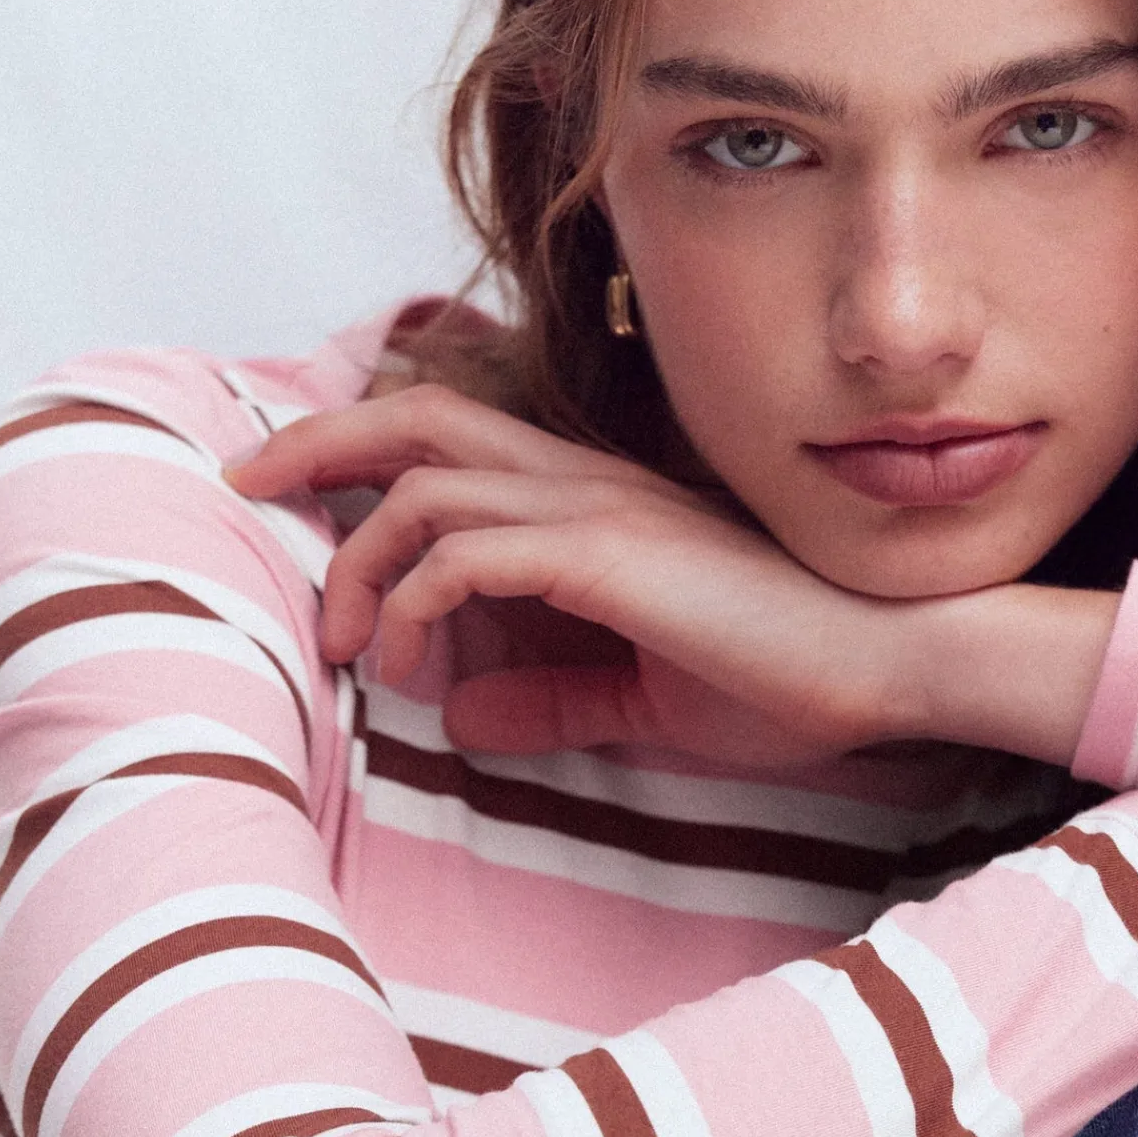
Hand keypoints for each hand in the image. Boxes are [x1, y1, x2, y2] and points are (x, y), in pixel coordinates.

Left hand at [224, 382, 1120, 767]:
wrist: (893, 665)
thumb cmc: (792, 679)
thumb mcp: (650, 699)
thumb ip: (557, 700)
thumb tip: (464, 719)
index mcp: (595, 505)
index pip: (453, 440)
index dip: (362, 451)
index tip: (298, 506)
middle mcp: (585, 486)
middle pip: (415, 417)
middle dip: (314, 443)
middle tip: (244, 485)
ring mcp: (595, 513)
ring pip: (424, 482)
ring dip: (358, 557)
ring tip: (346, 641)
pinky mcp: (608, 557)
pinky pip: (465, 552)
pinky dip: (415, 600)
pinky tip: (418, 667)